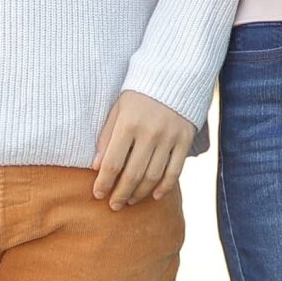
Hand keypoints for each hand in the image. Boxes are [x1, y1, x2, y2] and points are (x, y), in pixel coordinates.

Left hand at [92, 89, 195, 208]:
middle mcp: (150, 133)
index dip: (104, 183)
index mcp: (128, 124)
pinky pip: (175, 170)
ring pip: (153, 175)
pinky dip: (165, 186)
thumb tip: (96, 167)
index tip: (97, 195)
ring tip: (130, 200)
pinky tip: (155, 195)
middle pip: (133, 174)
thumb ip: (106, 137)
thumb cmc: (139, 94)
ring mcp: (170, 137)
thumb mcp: (118, 109)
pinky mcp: (185, 139)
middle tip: (114, 205)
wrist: (175, 75)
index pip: (112, 163)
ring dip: (140, 193)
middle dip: (121, 194)